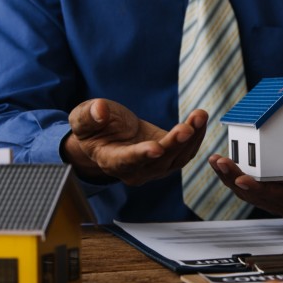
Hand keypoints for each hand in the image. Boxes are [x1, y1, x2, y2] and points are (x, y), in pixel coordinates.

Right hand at [63, 98, 206, 185]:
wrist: (109, 135)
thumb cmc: (94, 127)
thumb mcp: (82, 118)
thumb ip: (89, 116)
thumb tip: (100, 111)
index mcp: (111, 161)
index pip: (127, 161)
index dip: (142, 155)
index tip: (156, 149)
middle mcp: (135, 170)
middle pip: (159, 161)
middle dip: (174, 143)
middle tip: (187, 127)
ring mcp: (154, 168)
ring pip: (177, 158)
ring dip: (191, 138)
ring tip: (199, 116)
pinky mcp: (169, 159)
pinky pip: (186, 152)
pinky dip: (196, 136)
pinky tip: (200, 118)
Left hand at [208, 155, 282, 219]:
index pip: (277, 197)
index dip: (259, 189)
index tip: (242, 179)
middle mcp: (282, 204)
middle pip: (254, 195)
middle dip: (234, 179)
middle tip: (220, 163)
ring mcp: (271, 199)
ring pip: (244, 192)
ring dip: (227, 177)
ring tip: (214, 160)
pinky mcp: (263, 191)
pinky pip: (243, 185)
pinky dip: (230, 174)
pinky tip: (218, 162)